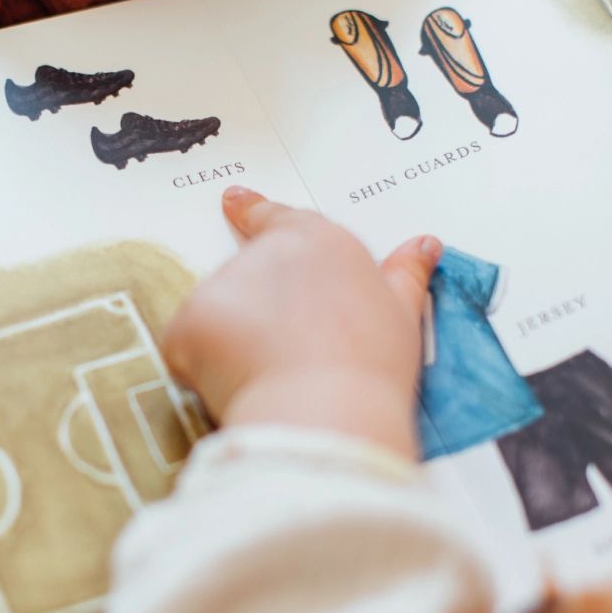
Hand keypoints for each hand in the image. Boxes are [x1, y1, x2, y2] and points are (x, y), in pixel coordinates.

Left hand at [162, 187, 441, 460]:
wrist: (326, 413)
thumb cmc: (370, 369)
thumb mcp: (402, 315)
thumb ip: (404, 274)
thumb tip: (424, 245)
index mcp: (317, 241)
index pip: (274, 217)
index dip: (252, 210)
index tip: (233, 200)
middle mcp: (265, 252)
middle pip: (247, 278)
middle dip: (258, 313)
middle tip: (287, 353)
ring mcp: (221, 285)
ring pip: (217, 316)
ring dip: (232, 343)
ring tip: (272, 375)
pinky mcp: (188, 322)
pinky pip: (187, 347)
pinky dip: (202, 369)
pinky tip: (240, 386)